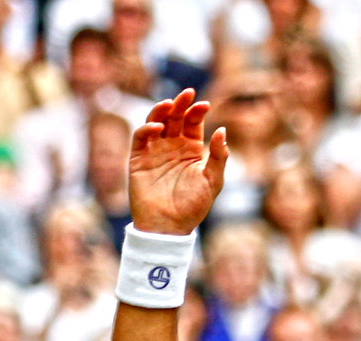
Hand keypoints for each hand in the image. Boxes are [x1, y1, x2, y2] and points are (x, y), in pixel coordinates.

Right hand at [129, 89, 228, 235]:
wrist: (169, 227)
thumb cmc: (193, 207)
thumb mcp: (212, 181)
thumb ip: (218, 157)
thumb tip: (222, 130)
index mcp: (191, 150)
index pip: (193, 123)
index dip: (197, 112)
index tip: (204, 105)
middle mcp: (172, 147)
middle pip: (175, 118)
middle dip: (180, 104)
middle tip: (187, 93)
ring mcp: (155, 151)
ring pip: (156, 122)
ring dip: (162, 111)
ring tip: (170, 104)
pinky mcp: (138, 159)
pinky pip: (141, 138)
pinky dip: (147, 128)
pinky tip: (158, 127)